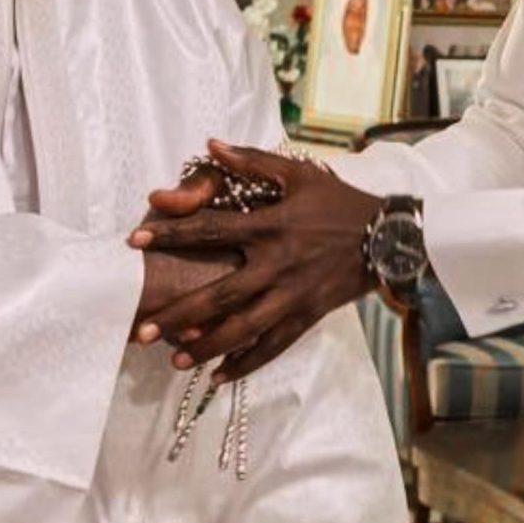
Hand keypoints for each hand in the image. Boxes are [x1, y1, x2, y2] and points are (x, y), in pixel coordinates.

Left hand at [129, 140, 380, 379]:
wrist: (389, 236)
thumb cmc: (339, 202)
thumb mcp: (299, 173)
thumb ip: (253, 161)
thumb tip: (211, 145)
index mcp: (271, 225)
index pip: (211, 229)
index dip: (171, 233)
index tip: (134, 240)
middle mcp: (278, 264)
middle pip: (220, 295)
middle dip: (180, 315)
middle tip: (143, 331)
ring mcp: (293, 295)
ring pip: (244, 329)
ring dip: (208, 347)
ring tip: (175, 362)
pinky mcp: (307, 316)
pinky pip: (273, 346)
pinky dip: (246, 364)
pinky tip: (219, 378)